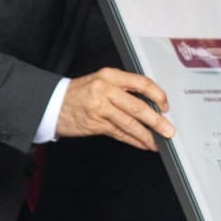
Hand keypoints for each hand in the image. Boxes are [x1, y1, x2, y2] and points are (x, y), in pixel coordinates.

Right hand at [56, 68, 172, 151]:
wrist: (52, 103)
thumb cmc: (79, 93)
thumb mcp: (100, 82)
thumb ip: (123, 89)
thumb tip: (150, 104)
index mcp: (110, 75)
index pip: (141, 83)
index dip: (157, 95)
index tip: (166, 106)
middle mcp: (105, 89)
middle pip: (138, 106)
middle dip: (156, 121)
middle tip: (168, 130)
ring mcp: (100, 108)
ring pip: (130, 123)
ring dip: (147, 135)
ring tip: (158, 142)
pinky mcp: (95, 124)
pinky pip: (120, 134)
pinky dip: (133, 141)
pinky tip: (143, 144)